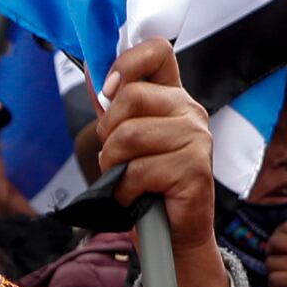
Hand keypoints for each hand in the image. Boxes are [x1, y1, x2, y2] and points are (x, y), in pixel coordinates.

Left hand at [94, 38, 225, 286]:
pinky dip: (125, 190)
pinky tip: (137, 197)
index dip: (126, 62)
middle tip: (117, 157)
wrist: (172, 236)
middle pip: (131, 96)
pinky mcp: (194, 169)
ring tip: (126, 180)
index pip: (157, 50)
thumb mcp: (127, 141)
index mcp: (174, 98)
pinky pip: (138, 170)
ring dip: (114, 164)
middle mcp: (191, 111)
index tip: (109, 89)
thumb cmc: (147, 187)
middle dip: (108, 132)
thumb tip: (90, 71)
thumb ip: (112, 107)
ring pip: (129, 135)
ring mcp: (197, 139)